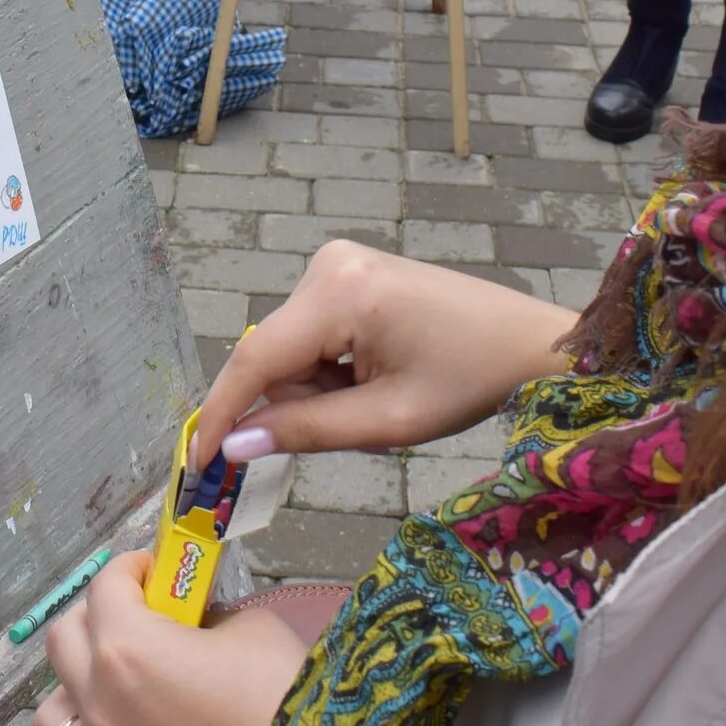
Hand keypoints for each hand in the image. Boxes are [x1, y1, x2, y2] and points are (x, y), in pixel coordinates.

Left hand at [35, 552, 314, 725]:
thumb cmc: (282, 696)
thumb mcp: (251, 628)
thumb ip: (208, 617)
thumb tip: (194, 622)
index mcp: (124, 647)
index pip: (105, 586)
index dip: (131, 570)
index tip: (152, 573)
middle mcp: (97, 703)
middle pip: (63, 641)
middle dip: (95, 619)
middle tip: (131, 621)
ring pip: (53, 718)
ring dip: (78, 696)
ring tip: (113, 695)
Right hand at [191, 240, 576, 464]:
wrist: (526, 343)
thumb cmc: (470, 381)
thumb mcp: (389, 420)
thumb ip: (305, 431)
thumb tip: (232, 448)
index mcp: (341, 293)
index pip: (255, 359)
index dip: (221, 413)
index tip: (199, 462)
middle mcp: (328, 264)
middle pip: (273, 357)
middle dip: (301, 403)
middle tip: (365, 421)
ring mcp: (338, 262)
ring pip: (290, 351)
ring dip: (320, 389)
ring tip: (381, 396)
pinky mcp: (348, 271)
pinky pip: (311, 335)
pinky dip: (331, 369)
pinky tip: (379, 374)